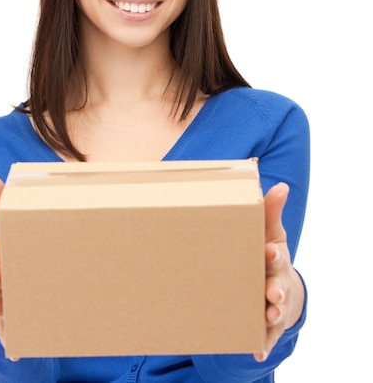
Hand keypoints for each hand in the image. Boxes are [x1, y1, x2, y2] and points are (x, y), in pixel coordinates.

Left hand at [254, 182, 304, 362]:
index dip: (272, 253)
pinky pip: (266, 334)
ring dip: (273, 313)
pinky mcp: (267, 322)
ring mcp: (273, 302)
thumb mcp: (269, 232)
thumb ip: (270, 211)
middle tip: (272, 292)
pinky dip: (264, 343)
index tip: (269, 251)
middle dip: (276, 288)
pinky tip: (257, 351)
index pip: (274, 254)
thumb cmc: (268, 253)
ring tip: (269, 315)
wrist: (278, 284)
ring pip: (275, 310)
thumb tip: (280, 186)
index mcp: (273, 257)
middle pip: (278, 285)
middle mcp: (276, 280)